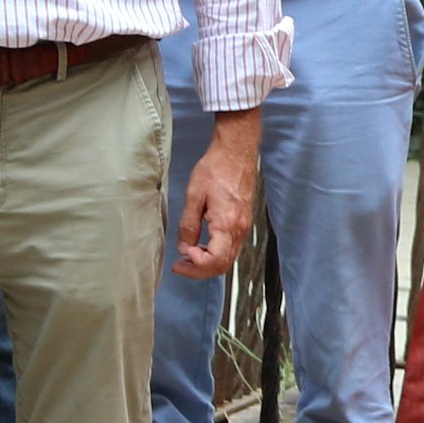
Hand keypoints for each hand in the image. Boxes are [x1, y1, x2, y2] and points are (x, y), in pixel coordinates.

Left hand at [176, 114, 260, 279]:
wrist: (236, 152)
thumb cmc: (216, 168)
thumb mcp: (194, 195)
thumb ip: (188, 224)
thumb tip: (184, 246)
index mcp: (227, 224)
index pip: (215, 260)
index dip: (196, 266)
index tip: (181, 258)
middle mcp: (239, 229)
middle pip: (223, 265)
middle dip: (200, 270)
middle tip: (180, 266)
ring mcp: (243, 226)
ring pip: (228, 258)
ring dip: (208, 263)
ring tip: (188, 256)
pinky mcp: (242, 221)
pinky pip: (231, 247)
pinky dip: (215, 253)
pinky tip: (201, 246)